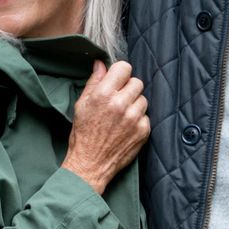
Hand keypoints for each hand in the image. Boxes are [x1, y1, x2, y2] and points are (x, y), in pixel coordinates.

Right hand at [63, 60, 149, 194]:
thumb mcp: (82, 105)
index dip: (120, 74)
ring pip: (143, 99)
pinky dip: (138, 120)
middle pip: (137, 82)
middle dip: (128, 89)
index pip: (124, 68)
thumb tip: (101, 64)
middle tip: (119, 100)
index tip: (117, 81)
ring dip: (134, 104)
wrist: (90, 164)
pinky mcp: (143, 130)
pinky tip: (126, 127)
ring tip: (122, 116)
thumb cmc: (83, 134)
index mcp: (103, 94)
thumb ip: (94, 82)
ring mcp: (134, 118)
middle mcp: (120, 104)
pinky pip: (146, 116)